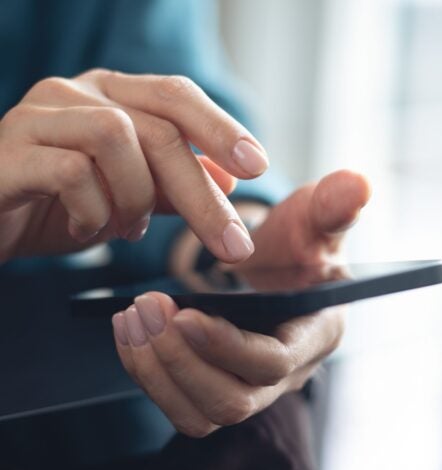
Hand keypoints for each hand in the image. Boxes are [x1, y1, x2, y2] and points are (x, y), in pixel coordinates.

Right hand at [0, 69, 268, 262]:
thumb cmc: (55, 207)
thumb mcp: (126, 197)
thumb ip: (173, 183)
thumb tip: (231, 178)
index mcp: (108, 95)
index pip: (176, 95)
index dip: (221, 127)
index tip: (258, 167)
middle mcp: (73, 94)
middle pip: (160, 128)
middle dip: (203, 194)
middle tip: (233, 246)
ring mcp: (36, 118)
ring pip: (117, 138)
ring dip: (137, 198)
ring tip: (127, 230)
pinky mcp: (7, 154)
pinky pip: (71, 172)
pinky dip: (94, 211)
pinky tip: (88, 230)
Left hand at [111, 170, 370, 435]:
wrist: (278, 268)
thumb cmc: (301, 243)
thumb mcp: (317, 219)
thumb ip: (333, 205)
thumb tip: (359, 184)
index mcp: (317, 333)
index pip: (275, 362)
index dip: (228, 346)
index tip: (184, 314)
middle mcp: (287, 374)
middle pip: (233, 401)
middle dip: (181, 361)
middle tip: (145, 309)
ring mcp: (252, 389)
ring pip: (200, 415)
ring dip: (157, 372)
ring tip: (131, 318)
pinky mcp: (218, 391)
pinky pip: (181, 408)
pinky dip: (148, 376)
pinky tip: (129, 334)